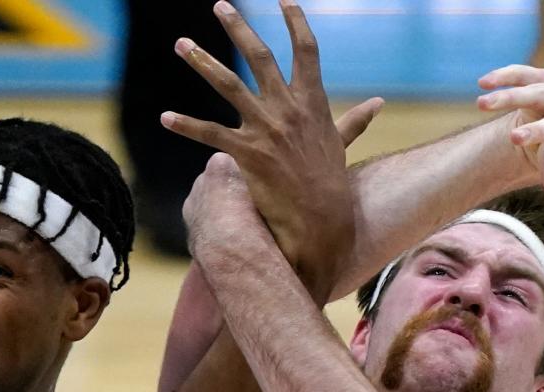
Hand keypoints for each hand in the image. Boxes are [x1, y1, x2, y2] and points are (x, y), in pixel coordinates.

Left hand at [163, 0, 380, 291]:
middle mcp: (288, 108)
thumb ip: (355, 119)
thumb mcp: (341, 143)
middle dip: (238, 28)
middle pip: (260, 56)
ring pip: (229, 85)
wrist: (321, 218)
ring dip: (203, 62)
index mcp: (312, 101)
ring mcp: (267, 129)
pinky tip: (165, 118)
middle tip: (220, 5)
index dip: (296, 22)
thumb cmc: (330, 181)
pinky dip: (186, 125)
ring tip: (181, 43)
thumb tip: (378, 103)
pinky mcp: (248, 154)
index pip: (307, 50)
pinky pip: (211, 134)